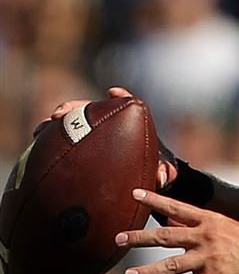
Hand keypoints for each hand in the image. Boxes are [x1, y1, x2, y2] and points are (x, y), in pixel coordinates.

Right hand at [40, 86, 176, 187]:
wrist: (141, 180)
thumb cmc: (154, 170)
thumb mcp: (163, 173)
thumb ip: (166, 173)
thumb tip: (164, 177)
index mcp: (131, 125)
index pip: (127, 104)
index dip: (121, 97)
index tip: (113, 92)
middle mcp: (110, 125)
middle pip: (90, 109)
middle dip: (75, 107)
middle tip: (60, 113)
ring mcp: (93, 133)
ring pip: (72, 122)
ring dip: (56, 121)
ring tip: (42, 127)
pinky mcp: (81, 144)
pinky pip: (63, 138)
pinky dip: (50, 137)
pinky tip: (36, 142)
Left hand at [115, 189, 238, 273]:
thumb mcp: (226, 226)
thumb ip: (199, 225)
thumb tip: (173, 218)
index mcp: (209, 221)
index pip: (176, 207)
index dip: (155, 200)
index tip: (134, 193)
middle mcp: (206, 237)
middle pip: (166, 236)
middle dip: (139, 238)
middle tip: (118, 239)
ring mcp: (209, 258)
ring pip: (171, 265)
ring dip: (148, 272)